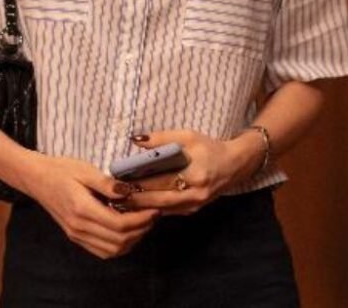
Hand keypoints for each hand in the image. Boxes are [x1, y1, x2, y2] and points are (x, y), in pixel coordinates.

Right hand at [21, 154, 159, 258]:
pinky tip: (126, 232)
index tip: (155, 209)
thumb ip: (107, 183)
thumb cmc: (60, 169)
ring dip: (131, 241)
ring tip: (142, 224)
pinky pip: (102, 251)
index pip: (119, 225)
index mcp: (82, 209)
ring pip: (112, 250)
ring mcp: (76, 235)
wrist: (35, 178)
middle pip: (119, 241)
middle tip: (153, 216)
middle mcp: (79, 227)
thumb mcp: (84, 170)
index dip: (141, 220)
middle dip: (141, 231)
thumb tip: (130, 191)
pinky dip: (118, 246)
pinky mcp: (75, 236)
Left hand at [122, 129, 262, 215]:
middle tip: (113, 196)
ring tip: (119, 202)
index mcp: (196, 175)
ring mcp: (194, 205)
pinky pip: (168, 212)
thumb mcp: (188, 136)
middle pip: (159, 200)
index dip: (140, 183)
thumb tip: (135, 140)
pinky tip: (135, 206)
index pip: (162, 181)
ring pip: (162, 209)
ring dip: (140, 207)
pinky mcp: (192, 210)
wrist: (234, 165)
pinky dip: (151, 209)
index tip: (119, 181)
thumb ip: (162, 138)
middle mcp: (195, 194)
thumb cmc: (209, 147)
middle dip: (135, 199)